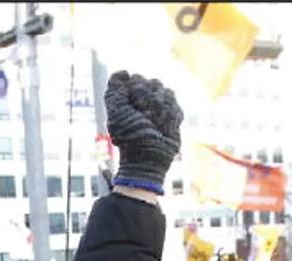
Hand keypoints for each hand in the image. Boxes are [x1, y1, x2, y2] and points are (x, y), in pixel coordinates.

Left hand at [105, 71, 182, 187]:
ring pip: (166, 92)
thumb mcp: (117, 113)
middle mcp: (143, 98)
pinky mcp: (173, 114)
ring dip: (158, 110)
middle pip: (152, 83)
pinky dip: (169, 117)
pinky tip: (162, 128)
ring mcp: (159, 105)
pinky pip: (176, 105)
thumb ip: (115, 91)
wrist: (147, 157)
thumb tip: (123, 72)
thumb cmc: (129, 137)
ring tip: (152, 125)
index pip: (135, 79)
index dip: (134, 92)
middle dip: (147, 100)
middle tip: (142, 119)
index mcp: (127, 97)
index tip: (131, 108)